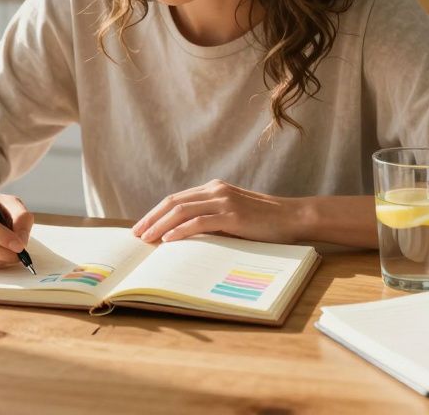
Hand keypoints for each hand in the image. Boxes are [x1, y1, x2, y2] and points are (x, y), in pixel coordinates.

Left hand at [131, 179, 306, 243]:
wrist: (292, 217)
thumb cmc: (263, 222)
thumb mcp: (232, 217)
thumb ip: (211, 219)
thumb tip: (183, 236)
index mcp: (213, 189)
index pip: (176, 199)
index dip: (155, 213)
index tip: (141, 227)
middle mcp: (215, 190)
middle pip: (173, 202)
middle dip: (151, 218)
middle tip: (136, 235)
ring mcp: (224, 201)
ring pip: (182, 211)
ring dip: (161, 226)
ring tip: (147, 240)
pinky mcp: (233, 215)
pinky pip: (200, 222)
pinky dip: (181, 231)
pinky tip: (169, 240)